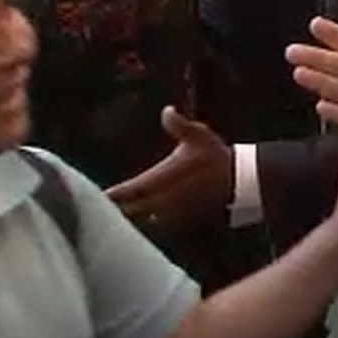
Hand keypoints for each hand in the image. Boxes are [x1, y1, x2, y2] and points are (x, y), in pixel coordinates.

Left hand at [106, 106, 232, 230]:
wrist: (240, 182)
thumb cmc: (216, 157)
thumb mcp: (198, 136)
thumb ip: (178, 125)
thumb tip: (167, 110)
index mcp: (157, 181)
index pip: (125, 191)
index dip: (109, 195)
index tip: (97, 196)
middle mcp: (159, 201)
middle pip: (127, 212)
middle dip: (114, 211)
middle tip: (99, 210)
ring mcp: (170, 215)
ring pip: (141, 223)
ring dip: (130, 221)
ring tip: (119, 220)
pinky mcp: (181, 223)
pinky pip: (157, 228)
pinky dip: (147, 227)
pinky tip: (144, 225)